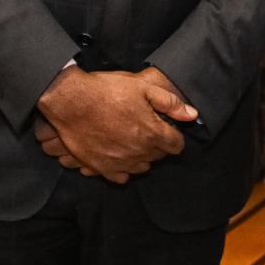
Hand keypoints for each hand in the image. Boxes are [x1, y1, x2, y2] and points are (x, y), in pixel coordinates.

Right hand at [35, 67, 197, 182]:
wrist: (71, 101)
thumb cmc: (106, 91)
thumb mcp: (142, 88)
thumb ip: (170, 103)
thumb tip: (192, 115)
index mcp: (152, 133)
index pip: (177, 145)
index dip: (174, 135)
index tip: (166, 127)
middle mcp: (139, 152)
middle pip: (159, 156)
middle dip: (158, 143)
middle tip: (146, 128)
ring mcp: (120, 163)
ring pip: (142, 167)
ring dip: (142, 155)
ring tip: (133, 140)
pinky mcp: (102, 168)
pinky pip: (121, 177)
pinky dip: (124, 168)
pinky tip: (120, 155)